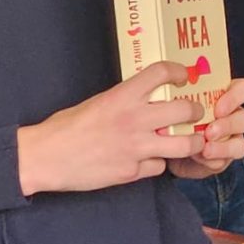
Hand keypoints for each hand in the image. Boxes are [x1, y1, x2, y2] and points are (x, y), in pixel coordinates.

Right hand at [17, 64, 243, 194]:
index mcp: (123, 96)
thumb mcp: (98, 102)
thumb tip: (147, 100)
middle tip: (195, 113)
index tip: (185, 77)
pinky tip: (149, 161)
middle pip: (186, 110)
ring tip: (189, 141)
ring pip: (184, 144)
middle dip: (197, 111)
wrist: (46, 157)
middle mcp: (135, 119)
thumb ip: (125, 101)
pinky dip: (158, 164)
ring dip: (191, 142)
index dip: (180, 72)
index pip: (162, 73)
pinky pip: (160, 167)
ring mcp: (136, 147)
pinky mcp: (132, 172)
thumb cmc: (66, 127)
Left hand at [168, 78, 243, 178]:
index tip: (218, 109)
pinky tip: (198, 158)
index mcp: (226, 96)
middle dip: (228, 126)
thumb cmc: (174, 115)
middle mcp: (233, 117)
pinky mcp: (223, 159)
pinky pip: (225, 161)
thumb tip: (178, 102)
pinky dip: (212, 160)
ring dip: (224, 147)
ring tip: (206, 150)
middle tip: (209, 132)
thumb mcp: (177, 102)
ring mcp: (231, 140)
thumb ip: (184, 99)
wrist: (167, 144)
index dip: (236, 98)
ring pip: (241, 144)